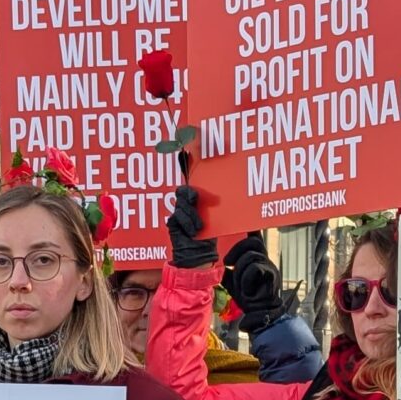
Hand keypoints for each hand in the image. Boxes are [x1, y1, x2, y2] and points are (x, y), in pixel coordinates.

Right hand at [167, 151, 217, 268]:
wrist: (198, 256)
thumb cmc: (210, 237)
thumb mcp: (216, 217)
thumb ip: (215, 203)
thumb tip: (228, 188)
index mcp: (199, 198)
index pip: (193, 175)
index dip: (188, 159)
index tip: (189, 143)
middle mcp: (187, 202)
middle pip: (185, 189)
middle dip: (190, 196)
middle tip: (195, 201)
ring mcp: (178, 210)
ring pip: (182, 203)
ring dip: (191, 216)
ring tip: (198, 228)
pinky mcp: (172, 221)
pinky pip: (177, 216)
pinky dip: (186, 224)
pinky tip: (192, 232)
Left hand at [221, 234, 286, 328]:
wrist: (258, 312)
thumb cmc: (247, 296)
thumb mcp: (231, 280)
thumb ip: (226, 270)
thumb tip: (216, 263)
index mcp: (256, 258)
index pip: (254, 238)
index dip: (251, 227)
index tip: (245, 219)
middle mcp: (265, 258)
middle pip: (252, 241)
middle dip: (236, 249)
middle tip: (227, 262)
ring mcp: (270, 266)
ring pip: (250, 256)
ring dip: (240, 271)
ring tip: (241, 284)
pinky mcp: (272, 275)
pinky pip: (255, 268)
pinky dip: (246, 279)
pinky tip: (248, 289)